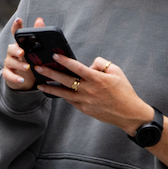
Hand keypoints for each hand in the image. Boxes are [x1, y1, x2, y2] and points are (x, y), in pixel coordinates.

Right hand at [2, 16, 43, 90]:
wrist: (26, 80)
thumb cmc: (31, 62)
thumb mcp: (36, 51)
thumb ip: (36, 37)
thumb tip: (40, 20)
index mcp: (19, 45)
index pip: (16, 34)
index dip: (16, 26)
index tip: (19, 20)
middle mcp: (12, 53)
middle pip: (11, 48)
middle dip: (16, 50)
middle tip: (22, 52)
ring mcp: (9, 63)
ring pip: (10, 62)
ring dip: (19, 64)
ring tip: (27, 67)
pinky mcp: (8, 74)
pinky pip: (9, 75)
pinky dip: (15, 78)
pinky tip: (21, 80)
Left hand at [33, 51, 151, 133]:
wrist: (128, 113)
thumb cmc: (124, 91)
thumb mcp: (117, 71)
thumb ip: (101, 64)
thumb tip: (89, 65)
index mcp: (97, 79)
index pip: (77, 67)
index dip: (65, 61)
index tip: (55, 55)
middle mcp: (89, 90)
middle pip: (65, 80)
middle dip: (50, 72)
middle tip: (38, 67)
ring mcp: (85, 101)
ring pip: (64, 93)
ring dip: (51, 87)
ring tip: (40, 84)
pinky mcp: (84, 109)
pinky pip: (70, 101)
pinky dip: (62, 96)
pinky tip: (55, 92)